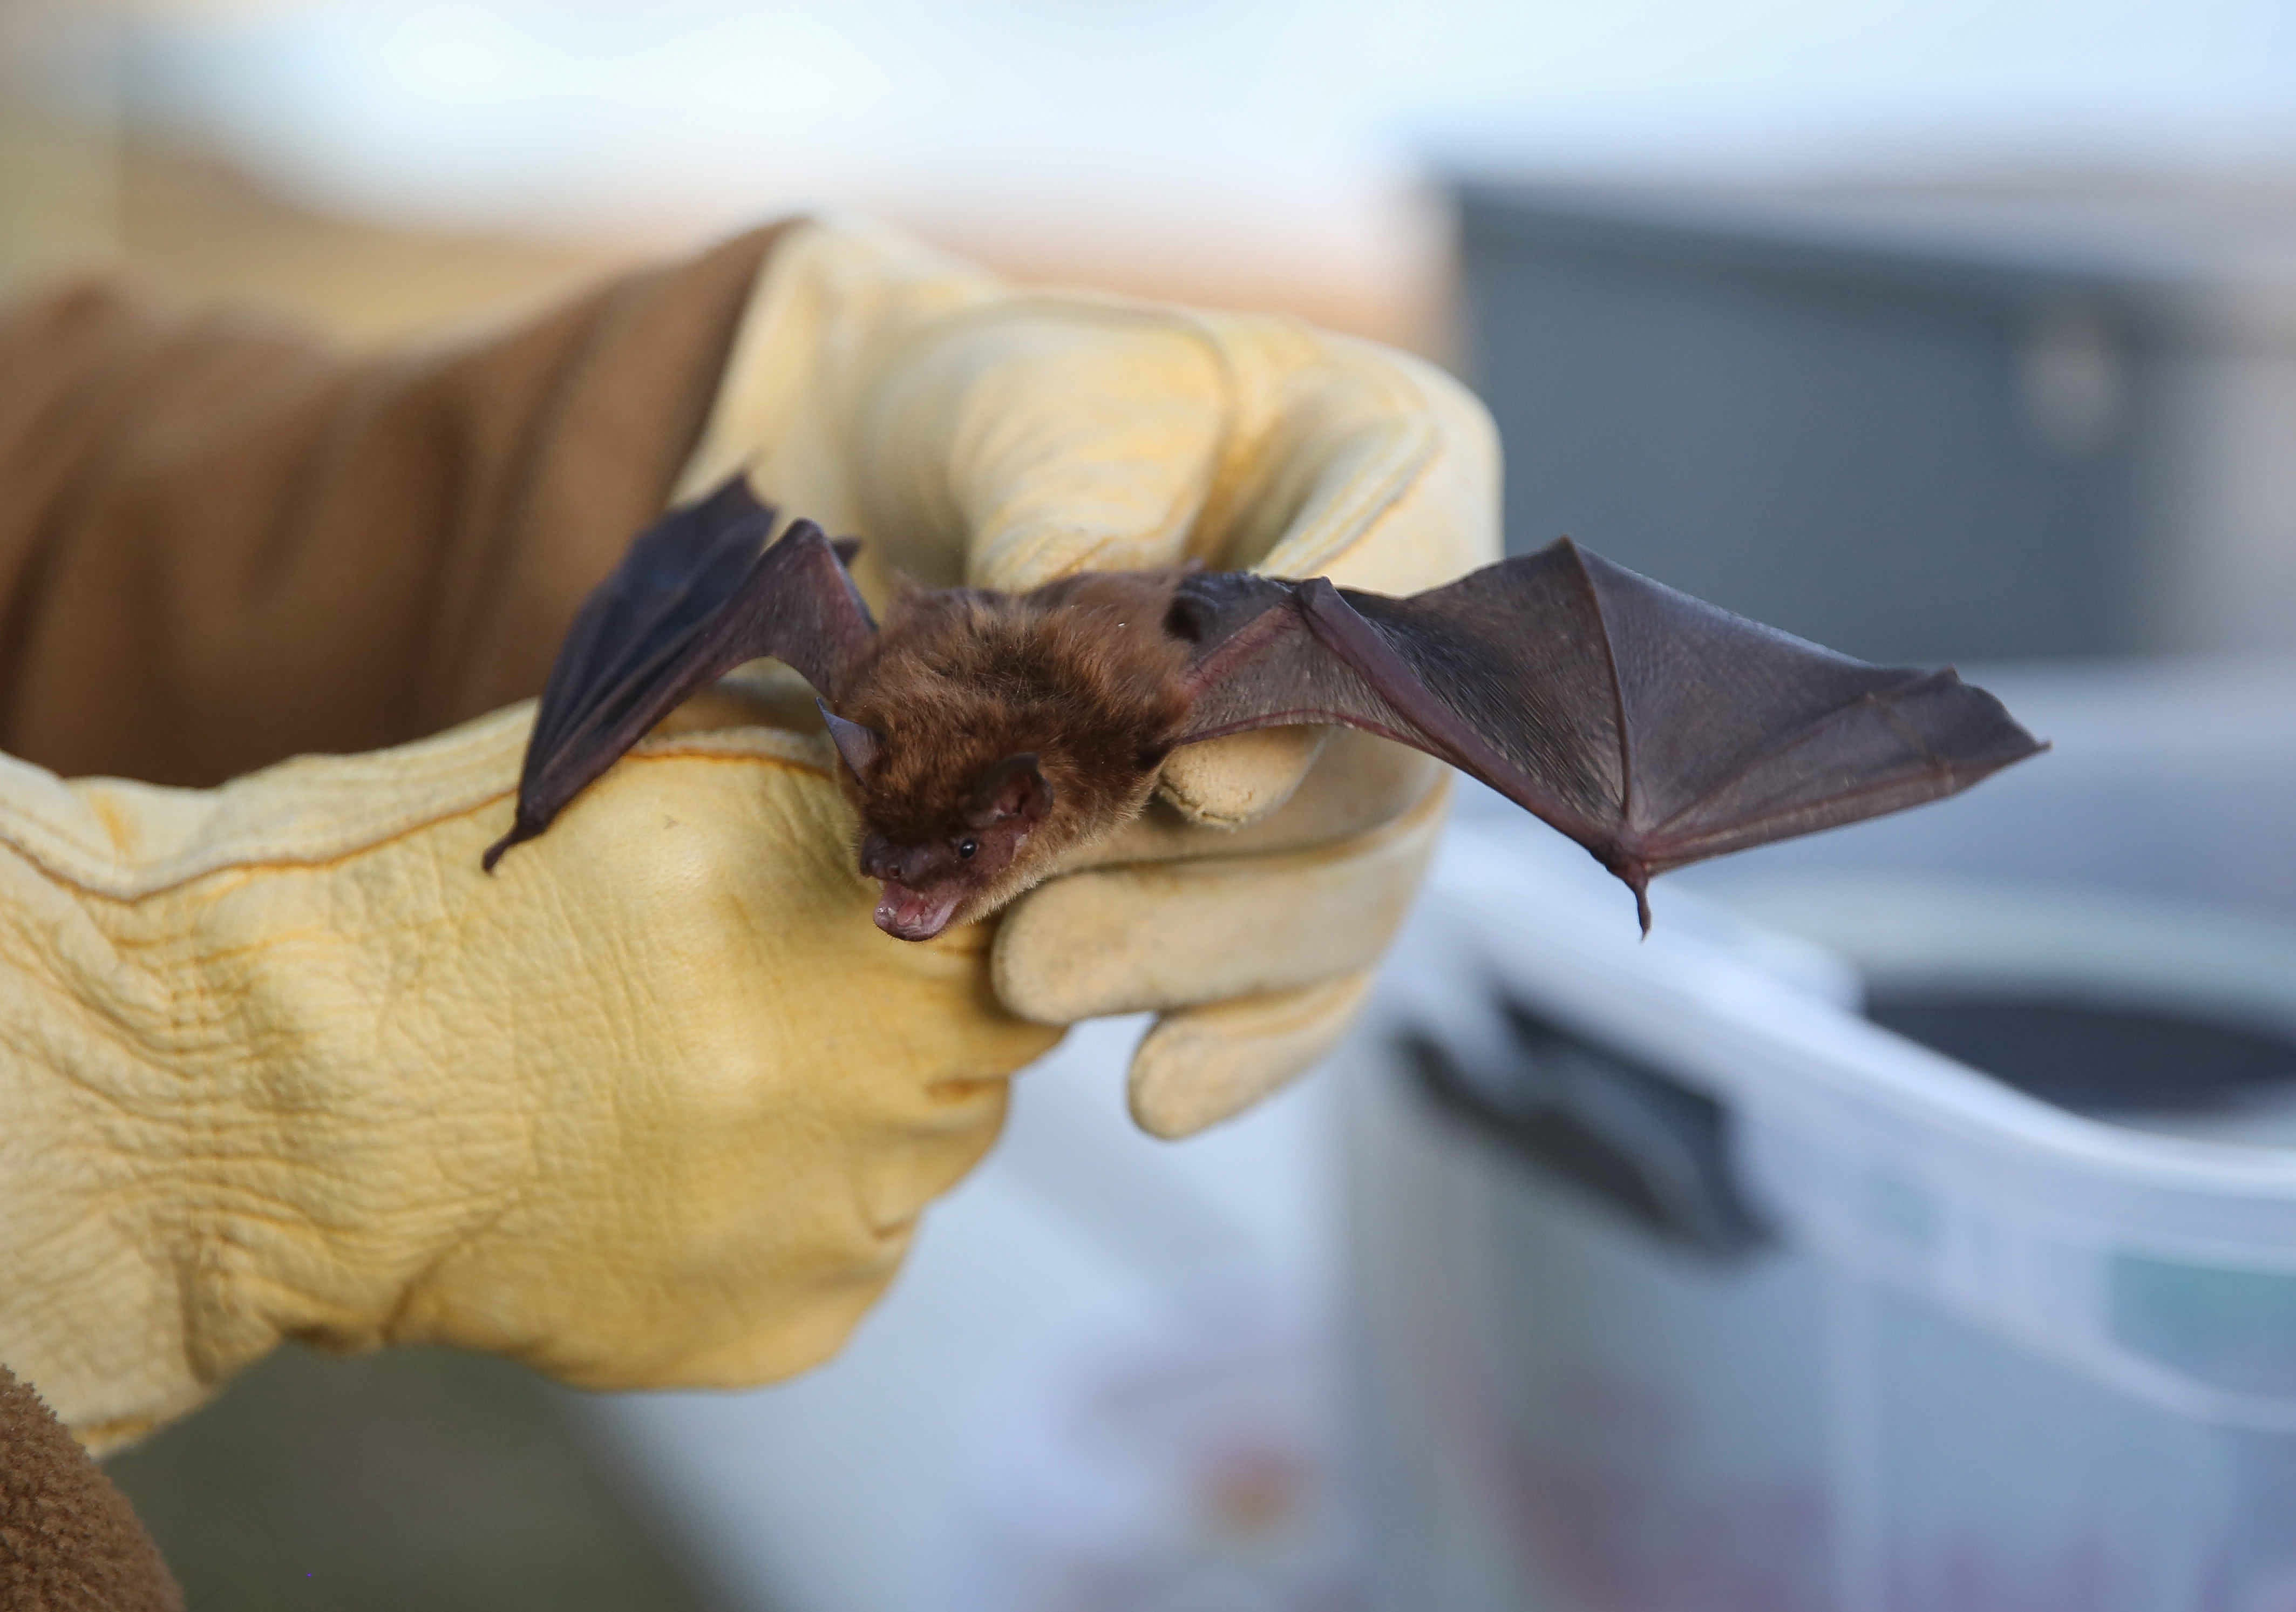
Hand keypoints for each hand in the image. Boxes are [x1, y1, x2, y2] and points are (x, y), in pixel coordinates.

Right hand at [0, 709, 1053, 1451]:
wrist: (291, 1087)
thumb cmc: (455, 889)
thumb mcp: (655, 751)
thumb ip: (837, 748)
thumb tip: (963, 741)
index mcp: (848, 871)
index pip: (1032, 879)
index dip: (969, 886)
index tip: (901, 894)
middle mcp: (881, 1039)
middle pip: (1000, 1025)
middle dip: (919, 1002)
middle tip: (784, 991)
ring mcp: (845, 1194)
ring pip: (938, 1144)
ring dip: (862, 1108)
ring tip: (706, 1079)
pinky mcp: (795, 1316)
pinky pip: (864, 1251)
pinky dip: (800, 1213)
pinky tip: (677, 1172)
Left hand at [678, 220, 1500, 1133]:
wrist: (913, 474)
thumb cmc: (997, 408)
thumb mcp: (1026, 407)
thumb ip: (1081, 527)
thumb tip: (1112, 707)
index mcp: (1390, 459)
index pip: (1404, 576)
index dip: (1312, 698)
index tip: (1193, 783)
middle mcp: (1404, 632)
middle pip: (1377, 781)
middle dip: (1213, 870)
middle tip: (1048, 928)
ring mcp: (1355, 765)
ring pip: (1343, 899)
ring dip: (1190, 957)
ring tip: (1030, 978)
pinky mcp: (1282, 874)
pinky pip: (1307, 981)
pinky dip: (1241, 1044)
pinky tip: (1158, 1094)